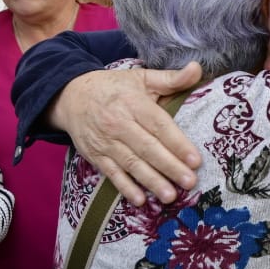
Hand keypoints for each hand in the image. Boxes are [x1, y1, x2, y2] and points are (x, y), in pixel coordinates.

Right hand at [53, 64, 203, 205]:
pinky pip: (112, 174)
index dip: (177, 143)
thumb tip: (198, 68)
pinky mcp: (96, 156)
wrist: (72, 96)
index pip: (159, 125)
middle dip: (170, 166)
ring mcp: (106, 142)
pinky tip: (140, 200)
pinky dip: (125, 188)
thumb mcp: (142, 78)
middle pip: (148, 148)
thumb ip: (171, 78)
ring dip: (151, 181)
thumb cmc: (115, 88)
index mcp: (134, 103)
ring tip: (170, 196)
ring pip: (132, 164)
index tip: (195, 160)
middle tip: (190, 182)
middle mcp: (119, 123)